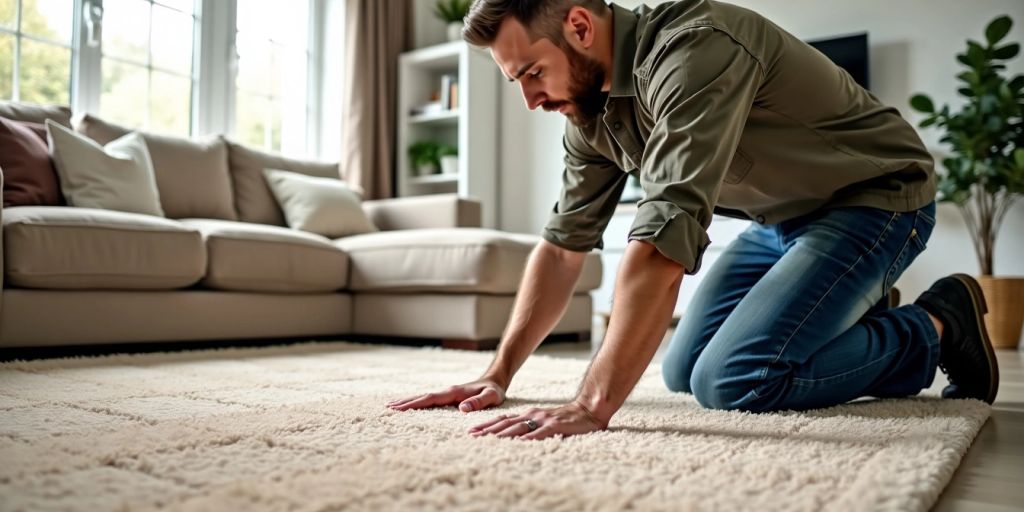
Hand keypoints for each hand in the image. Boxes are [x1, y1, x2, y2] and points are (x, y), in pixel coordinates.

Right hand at [387, 378, 505, 412]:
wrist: (494, 381)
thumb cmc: (494, 391)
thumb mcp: (491, 397)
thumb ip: (479, 402)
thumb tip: (462, 408)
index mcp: (454, 392)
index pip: (430, 398)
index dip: (415, 403)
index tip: (399, 408)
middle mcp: (447, 391)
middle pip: (422, 396)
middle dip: (405, 402)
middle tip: (387, 407)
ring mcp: (446, 393)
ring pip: (423, 397)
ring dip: (408, 401)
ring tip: (391, 406)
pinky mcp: (447, 396)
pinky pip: (429, 399)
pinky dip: (417, 402)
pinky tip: (410, 406)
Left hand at [468, 401, 606, 440]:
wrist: (589, 409)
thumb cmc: (568, 419)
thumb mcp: (544, 421)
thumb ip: (531, 427)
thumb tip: (515, 438)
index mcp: (529, 414)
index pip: (504, 420)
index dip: (488, 425)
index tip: (473, 431)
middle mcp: (533, 415)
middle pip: (506, 423)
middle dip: (488, 430)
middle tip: (472, 436)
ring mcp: (544, 420)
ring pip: (518, 428)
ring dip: (501, 434)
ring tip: (487, 440)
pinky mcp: (555, 426)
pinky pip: (539, 433)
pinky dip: (528, 438)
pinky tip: (518, 444)